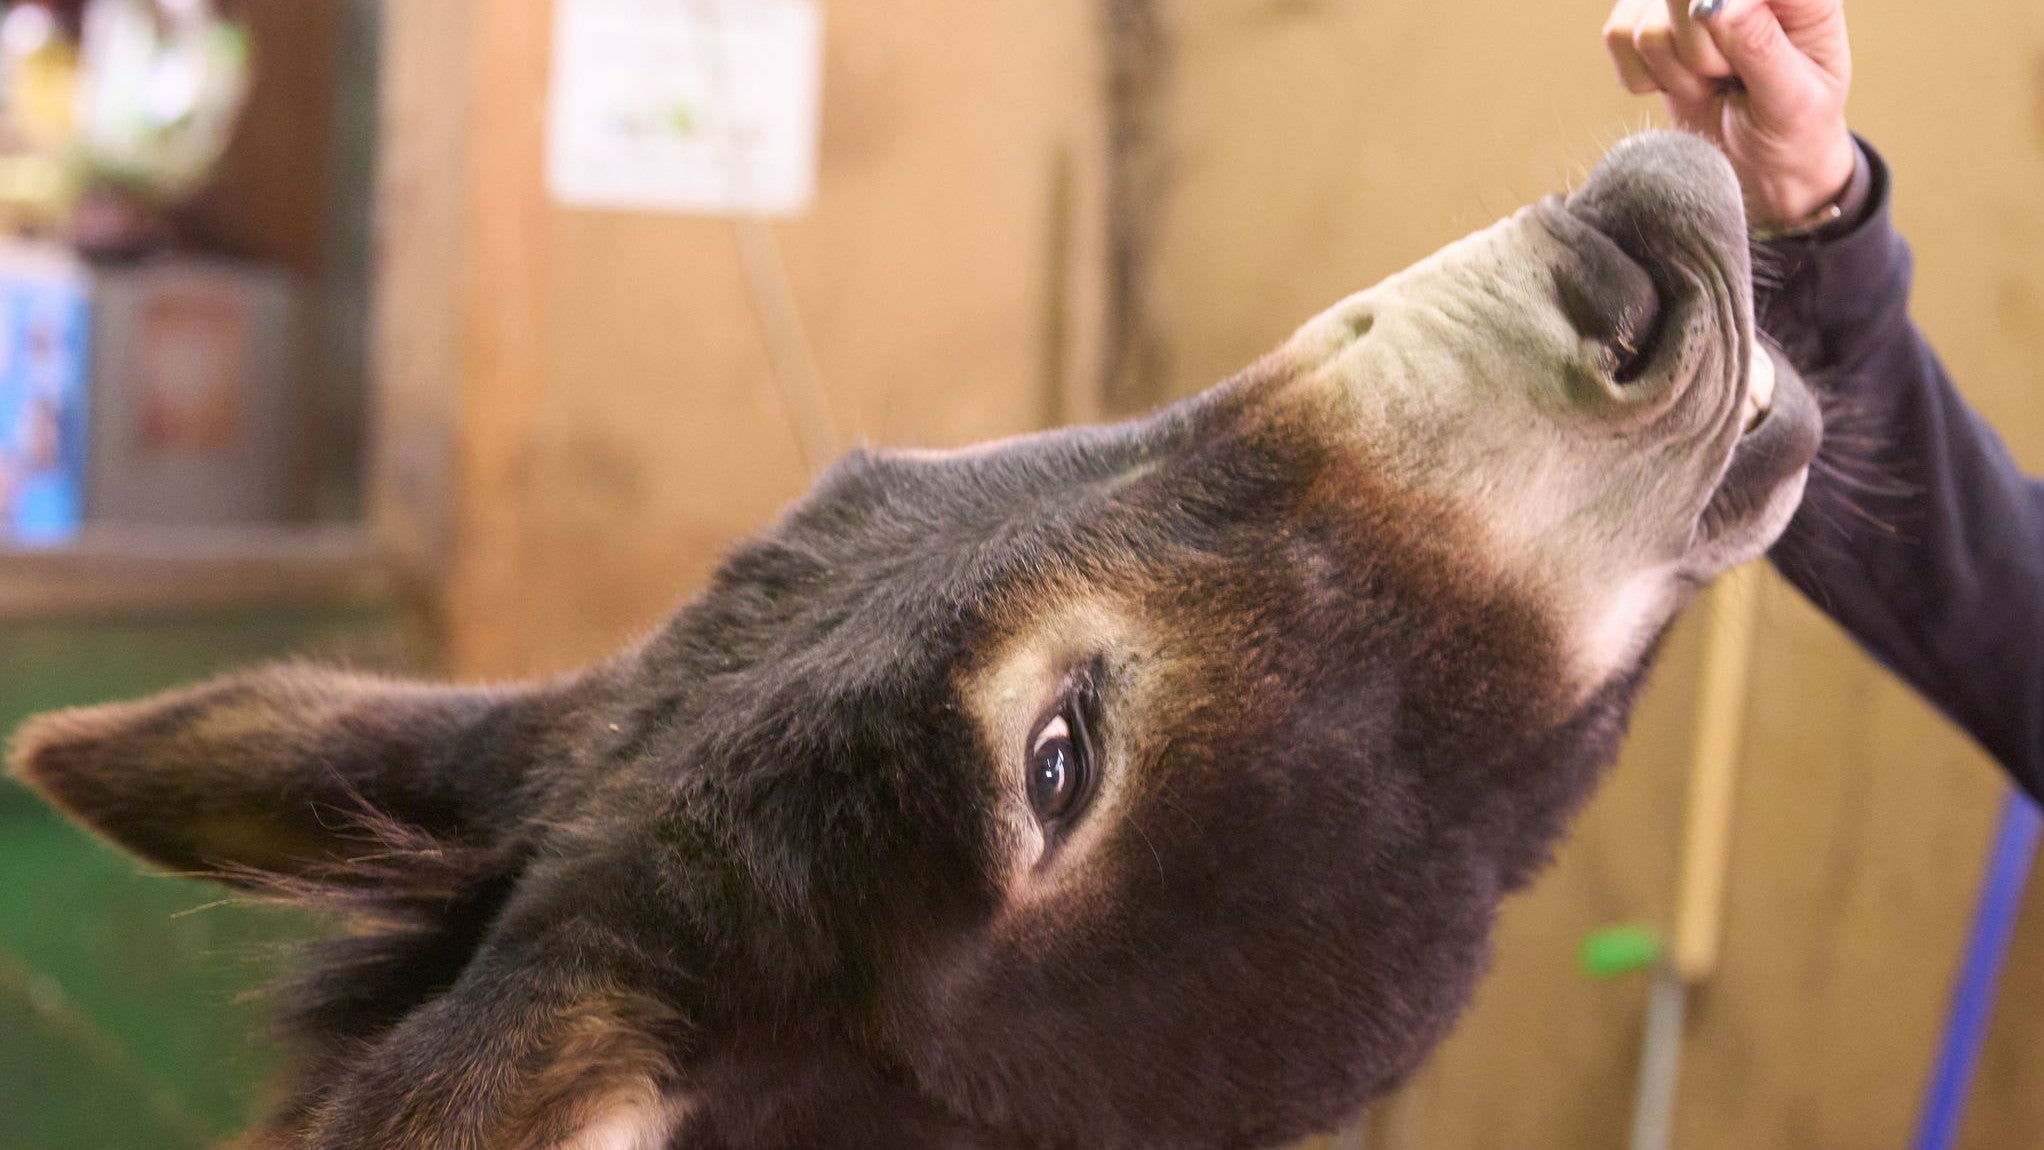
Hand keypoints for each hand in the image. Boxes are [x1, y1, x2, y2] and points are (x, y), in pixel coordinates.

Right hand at [1603, 0, 1855, 228]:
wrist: (1761, 160)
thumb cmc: (1792, 126)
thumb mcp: (1792, 96)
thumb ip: (1760, 45)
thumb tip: (1714, 3)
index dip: (1718, 14)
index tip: (1729, 63)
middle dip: (1697, 52)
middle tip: (1728, 76)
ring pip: (1645, 25)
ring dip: (1675, 73)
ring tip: (1712, 85)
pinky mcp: (1645, 18)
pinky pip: (1617, 35)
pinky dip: (1643, 77)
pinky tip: (1679, 81)